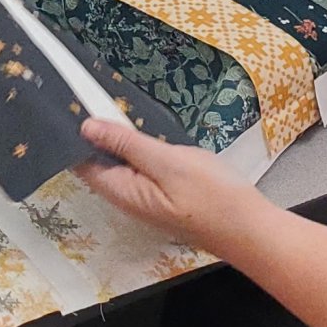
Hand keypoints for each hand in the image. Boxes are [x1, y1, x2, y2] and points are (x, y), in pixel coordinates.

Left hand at [77, 118, 272, 254]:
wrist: (256, 231)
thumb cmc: (214, 198)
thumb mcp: (167, 162)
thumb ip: (125, 144)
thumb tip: (85, 127)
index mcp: (122, 192)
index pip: (81, 161)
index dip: (73, 133)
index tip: (69, 102)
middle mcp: (128, 198)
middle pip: (99, 160)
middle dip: (95, 132)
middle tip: (93, 96)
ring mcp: (147, 197)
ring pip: (121, 162)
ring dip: (118, 138)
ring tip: (112, 104)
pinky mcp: (164, 194)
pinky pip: (141, 167)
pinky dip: (138, 148)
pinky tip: (144, 131)